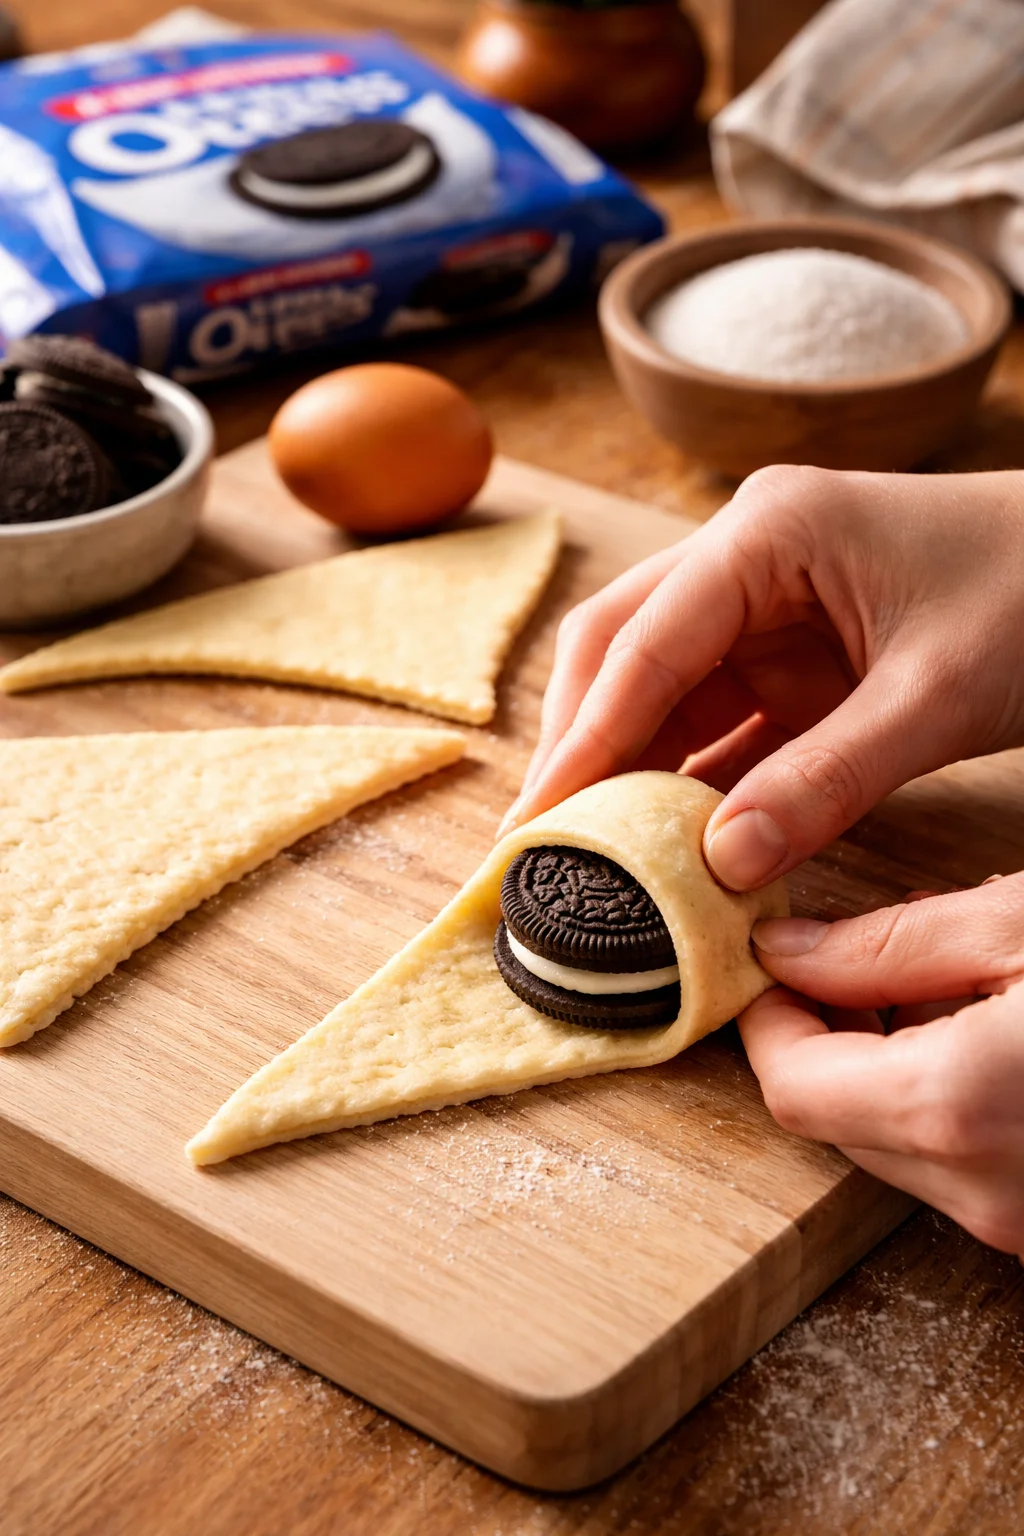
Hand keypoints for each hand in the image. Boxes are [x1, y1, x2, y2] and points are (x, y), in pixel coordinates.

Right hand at [499, 466, 1023, 890]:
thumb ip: (828, 780)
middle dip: (580, 745)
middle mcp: (747, 558)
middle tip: (538, 841)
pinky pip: (720, 720)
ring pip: (660, 688)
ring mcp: (767, 607)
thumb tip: (720, 864)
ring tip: (587, 854)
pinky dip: (692, 779)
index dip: (583, 741)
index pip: (643, 644)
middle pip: (622, 650)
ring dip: (628, 768)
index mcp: (768, 532)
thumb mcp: (938, 695)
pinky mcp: (795, 657)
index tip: (536, 823)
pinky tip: (666, 839)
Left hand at [741, 877, 1023, 1257]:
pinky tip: (991, 1035)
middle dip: (825, 1039)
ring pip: (898, 1148)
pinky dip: (949, 1106)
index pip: (791, 1086)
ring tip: (945, 988)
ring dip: (890, 1070)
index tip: (772, 963)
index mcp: (956, 1109)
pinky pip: (963, 1167)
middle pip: (836, 1123)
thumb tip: (784, 952)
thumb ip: (890, 944)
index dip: (768, 1019)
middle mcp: (984, 1192)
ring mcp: (1022, 1225)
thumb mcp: (1021, 926)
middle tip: (853, 962)